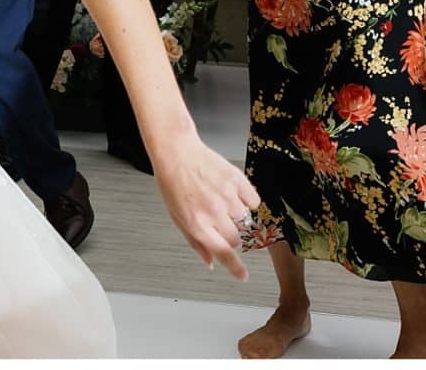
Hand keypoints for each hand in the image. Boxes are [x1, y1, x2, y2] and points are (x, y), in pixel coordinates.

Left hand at [152, 129, 257, 279]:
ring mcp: (227, 196)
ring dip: (235, 214)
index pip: (223, 253)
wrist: (175, 150)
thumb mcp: (176, 216)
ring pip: (244, 220)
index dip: (236, 268)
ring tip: (218, 197)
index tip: (244, 276)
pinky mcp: (236, 180)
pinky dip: (246, 198)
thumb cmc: (172, 181)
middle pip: (235, 239)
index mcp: (197, 224)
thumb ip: (195, 242)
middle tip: (216, 216)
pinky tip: (231, 190)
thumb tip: (211, 263)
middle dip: (228, 233)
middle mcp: (213, 212)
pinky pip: (253, 201)